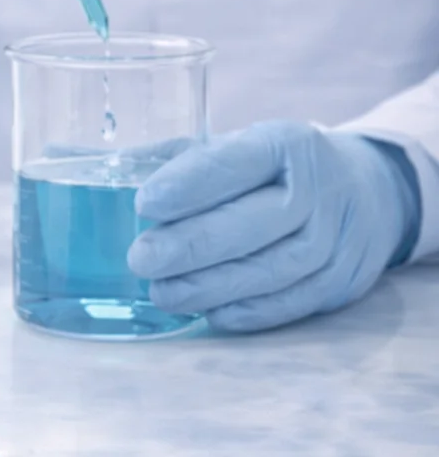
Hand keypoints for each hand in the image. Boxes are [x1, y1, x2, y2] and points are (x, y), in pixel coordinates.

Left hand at [128, 121, 418, 332]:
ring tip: (161, 293)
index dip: (189, 185)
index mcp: (284, 144)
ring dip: (210, 287)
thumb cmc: (273, 171)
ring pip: (271, 270)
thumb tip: (87, 165)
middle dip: (192, 246)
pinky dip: (243, 311)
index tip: (144, 204)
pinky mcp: (339, 281)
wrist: (368, 193)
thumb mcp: (236, 147)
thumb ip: (172, 159)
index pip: (236, 163)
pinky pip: (288, 303)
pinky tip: (204, 311)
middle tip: (140, 259)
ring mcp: (335, 239)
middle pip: (254, 223)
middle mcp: (318, 189)